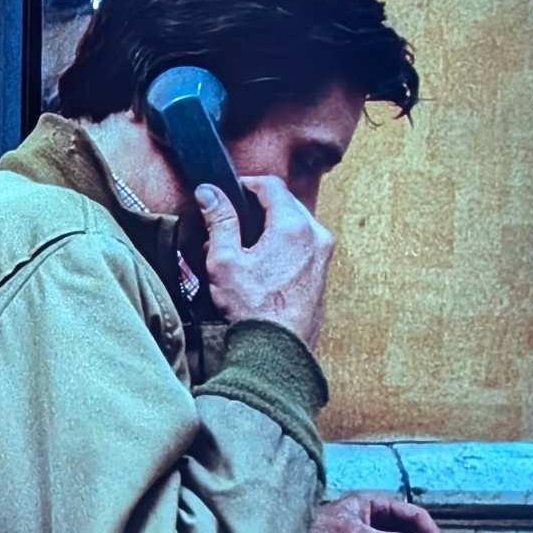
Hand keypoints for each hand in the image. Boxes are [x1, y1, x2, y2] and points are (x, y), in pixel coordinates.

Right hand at [196, 175, 333, 347]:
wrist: (279, 349)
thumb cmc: (253, 309)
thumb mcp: (225, 260)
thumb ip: (219, 221)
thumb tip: (210, 192)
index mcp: (293, 226)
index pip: (271, 185)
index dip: (245, 184)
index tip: (227, 193)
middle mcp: (315, 235)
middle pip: (285, 202)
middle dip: (257, 206)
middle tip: (231, 221)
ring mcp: (323, 254)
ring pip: (295, 223)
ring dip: (269, 225)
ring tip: (243, 245)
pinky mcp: (321, 272)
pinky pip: (302, 243)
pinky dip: (282, 243)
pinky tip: (260, 263)